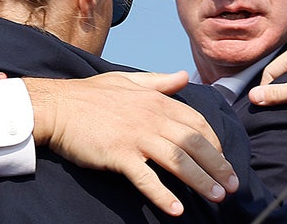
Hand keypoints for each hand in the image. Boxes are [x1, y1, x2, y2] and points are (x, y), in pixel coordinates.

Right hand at [24, 71, 238, 216]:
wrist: (55, 107)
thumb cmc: (87, 95)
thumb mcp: (125, 81)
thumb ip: (157, 81)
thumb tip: (183, 76)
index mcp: (155, 100)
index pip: (197, 122)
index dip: (215, 143)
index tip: (222, 160)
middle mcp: (150, 117)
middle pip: (195, 143)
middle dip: (218, 166)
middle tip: (231, 186)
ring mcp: (135, 136)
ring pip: (178, 160)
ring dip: (201, 180)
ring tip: (216, 197)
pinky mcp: (118, 154)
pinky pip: (146, 178)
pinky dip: (162, 195)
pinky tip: (176, 209)